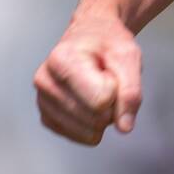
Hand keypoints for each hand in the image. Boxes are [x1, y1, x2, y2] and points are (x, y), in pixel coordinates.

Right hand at [33, 13, 142, 144]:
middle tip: (106, 79)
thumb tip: (124, 126)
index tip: (109, 69)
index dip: (116, 88)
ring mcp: (43, 101)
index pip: (101, 99)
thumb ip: (131, 90)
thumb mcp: (128, 55)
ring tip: (97, 87)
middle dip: (111, 103)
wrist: (91, 36)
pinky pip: (80, 136)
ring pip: (88, 131)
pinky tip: (88, 99)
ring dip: (103, 114)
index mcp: (62, 59)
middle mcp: (45, 81)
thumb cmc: (107, 42)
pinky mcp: (47, 117)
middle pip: (95, 118)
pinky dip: (92, 123)